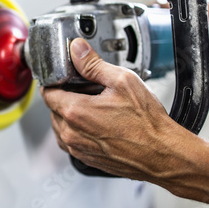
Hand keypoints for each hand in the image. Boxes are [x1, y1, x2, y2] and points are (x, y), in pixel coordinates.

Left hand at [41, 38, 191, 180]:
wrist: (162, 154)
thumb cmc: (146, 123)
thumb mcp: (122, 81)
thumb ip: (93, 64)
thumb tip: (77, 49)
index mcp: (74, 111)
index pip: (47, 93)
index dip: (55, 81)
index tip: (65, 77)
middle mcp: (70, 133)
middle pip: (54, 108)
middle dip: (66, 96)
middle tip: (88, 91)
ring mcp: (76, 148)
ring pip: (60, 125)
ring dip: (70, 114)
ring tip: (95, 107)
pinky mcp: (85, 158)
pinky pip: (70, 140)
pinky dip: (78, 129)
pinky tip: (98, 123)